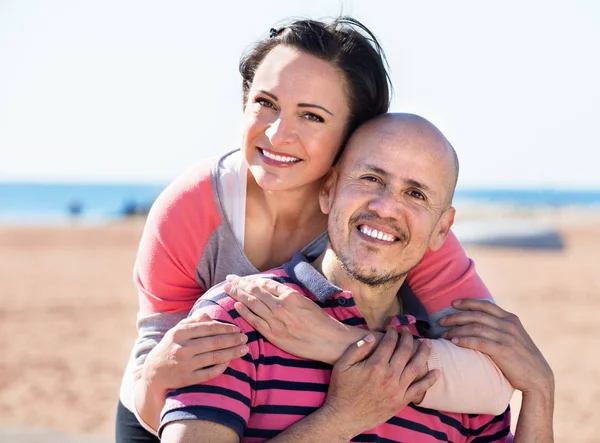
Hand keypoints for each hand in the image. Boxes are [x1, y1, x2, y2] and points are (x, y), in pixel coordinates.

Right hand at [143, 313, 248, 393]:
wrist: (153, 374)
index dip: (226, 328)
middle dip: (233, 340)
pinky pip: (209, 373)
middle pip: (214, 342)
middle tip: (245, 338)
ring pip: (214, 357)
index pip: (209, 328)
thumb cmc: (169, 348)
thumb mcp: (176, 331)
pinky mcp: (186, 379)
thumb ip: (193, 321)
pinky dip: (222, 367)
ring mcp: (184, 364)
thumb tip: (210, 316)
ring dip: (232, 353)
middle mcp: (181, 348)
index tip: (237, 329)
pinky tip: (230, 362)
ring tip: (244, 349)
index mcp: (179, 333)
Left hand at [224, 275, 349, 363]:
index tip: (242, 278)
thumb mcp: (305, 301)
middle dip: (240, 284)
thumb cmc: (319, 321)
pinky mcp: (274, 334)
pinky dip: (245, 312)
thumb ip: (288, 294)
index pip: (266, 284)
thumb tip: (271, 288)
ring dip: (238, 294)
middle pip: (255, 291)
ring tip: (227, 288)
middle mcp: (281, 306)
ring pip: (252, 304)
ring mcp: (276, 320)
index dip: (251, 280)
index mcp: (290, 296)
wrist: (328, 341)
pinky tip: (236, 305)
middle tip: (229, 278)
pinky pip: (255, 321)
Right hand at [322, 327, 438, 438]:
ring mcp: (397, 389)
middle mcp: (389, 376)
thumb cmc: (341, 390)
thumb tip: (371, 336)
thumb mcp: (342, 365)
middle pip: (405, 351)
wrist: (344, 417)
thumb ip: (356, 349)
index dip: (392, 332)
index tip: (393, 327)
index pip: (389, 342)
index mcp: (375, 365)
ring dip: (423, 353)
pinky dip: (429, 380)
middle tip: (407, 330)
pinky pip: (419, 389)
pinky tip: (436, 372)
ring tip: (428, 343)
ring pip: (415, 367)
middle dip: (408, 337)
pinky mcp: (401, 401)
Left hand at [440, 299, 553, 393]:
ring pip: (475, 328)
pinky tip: (454, 343)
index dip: (467, 302)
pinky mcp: (503, 351)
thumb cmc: (522, 359)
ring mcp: (506, 337)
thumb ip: (500, 328)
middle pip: (476, 315)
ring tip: (445, 335)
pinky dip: (464, 341)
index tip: (452, 303)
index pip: (485, 305)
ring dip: (456, 330)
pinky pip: (479, 342)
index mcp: (511, 319)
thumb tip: (480, 323)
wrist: (539, 378)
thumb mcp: (514, 337)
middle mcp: (508, 325)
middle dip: (455, 316)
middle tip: (441, 321)